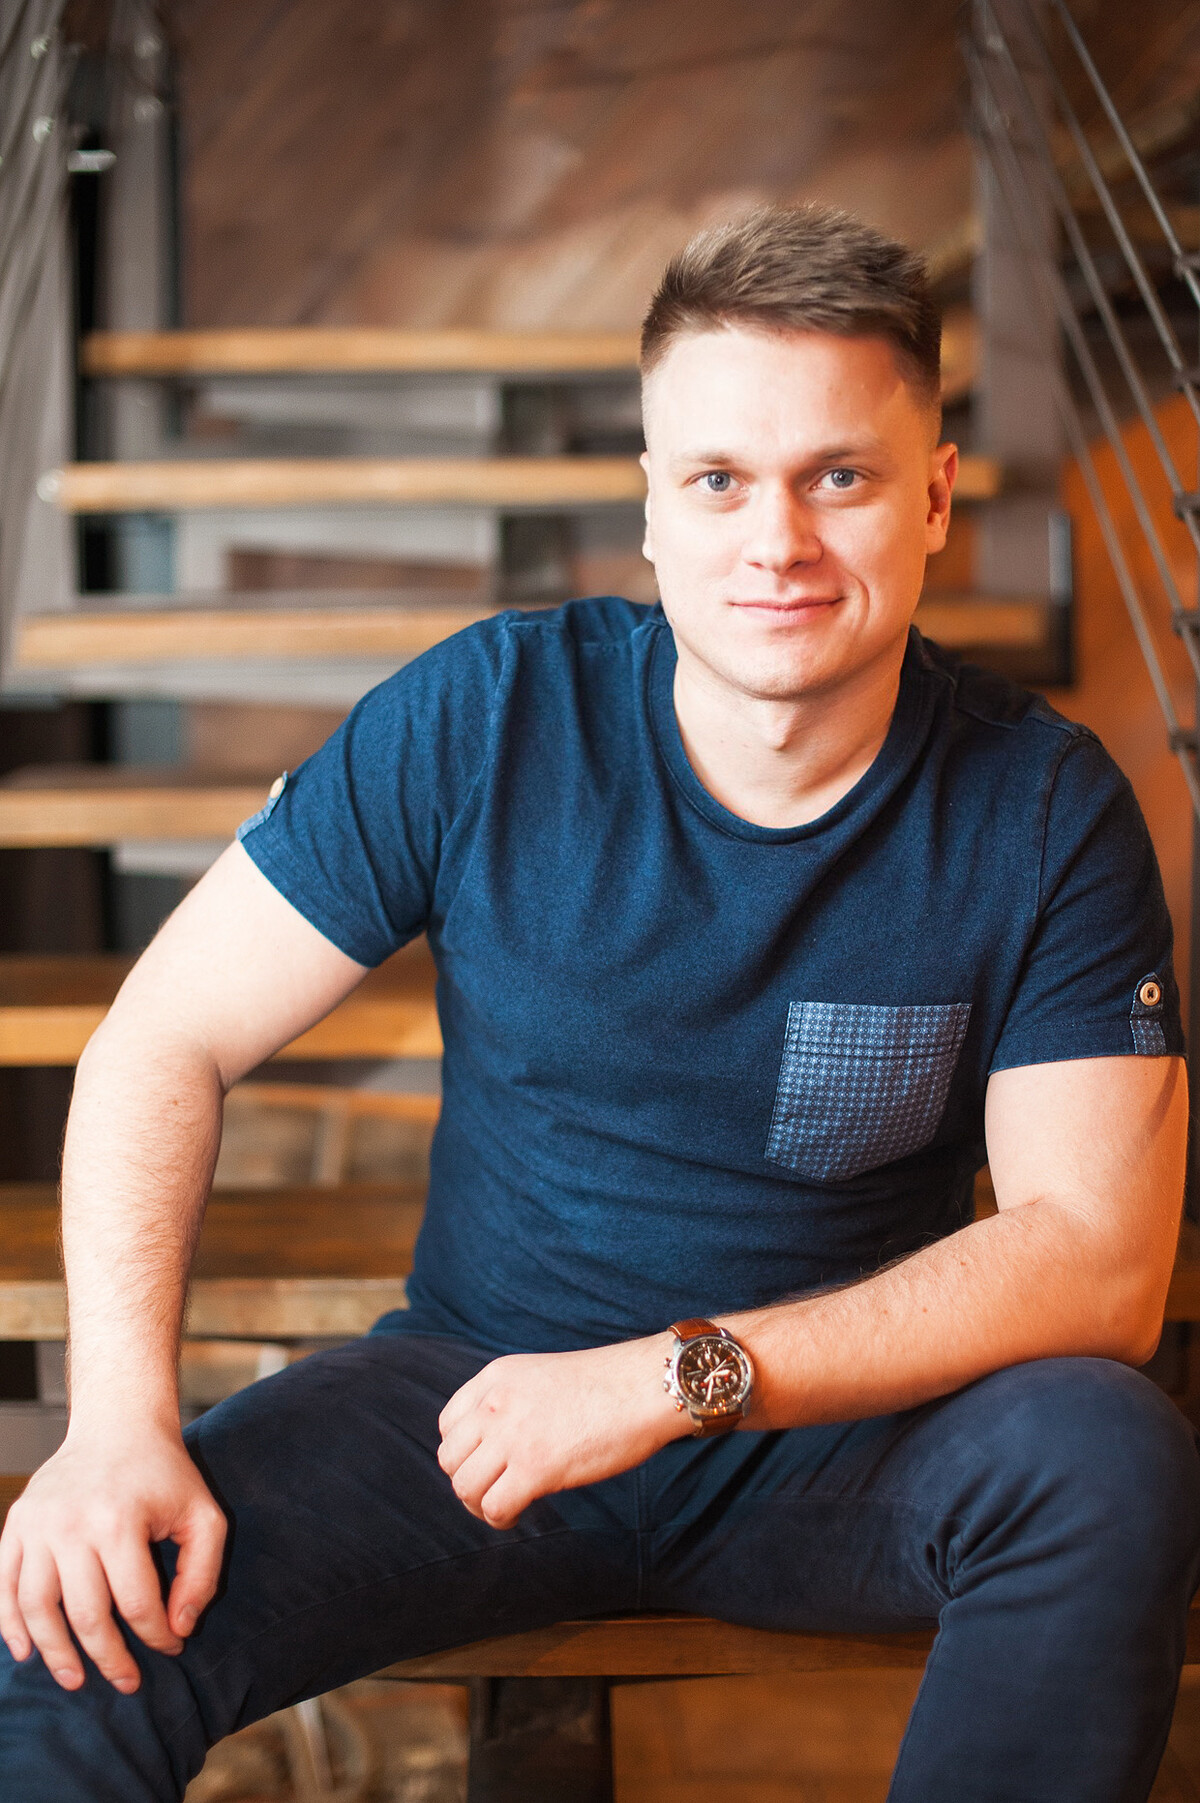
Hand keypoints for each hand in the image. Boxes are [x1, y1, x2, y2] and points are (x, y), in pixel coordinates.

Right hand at [0, 1424, 226, 1693]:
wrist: (118, 1425)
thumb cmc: (165, 1475)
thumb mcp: (203, 1515)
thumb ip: (202, 1573)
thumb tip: (179, 1628)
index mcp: (120, 1521)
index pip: (137, 1603)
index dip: (156, 1636)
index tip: (171, 1647)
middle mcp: (72, 1525)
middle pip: (86, 1614)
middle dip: (109, 1659)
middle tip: (127, 1682)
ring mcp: (38, 1525)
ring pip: (37, 1608)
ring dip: (55, 1654)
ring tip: (75, 1680)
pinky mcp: (16, 1525)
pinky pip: (4, 1586)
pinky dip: (10, 1626)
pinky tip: (27, 1653)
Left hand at [438, 1334, 687, 1528]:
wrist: (644, 1386)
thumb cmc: (607, 1386)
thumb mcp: (541, 1377)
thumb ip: (512, 1402)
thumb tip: (497, 1446)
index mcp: (496, 1377)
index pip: (448, 1425)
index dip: (463, 1453)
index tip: (486, 1465)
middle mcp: (495, 1404)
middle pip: (450, 1459)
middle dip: (467, 1482)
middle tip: (495, 1492)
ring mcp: (512, 1435)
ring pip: (464, 1487)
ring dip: (480, 1505)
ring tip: (507, 1506)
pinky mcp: (535, 1468)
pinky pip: (494, 1507)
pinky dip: (501, 1518)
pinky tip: (520, 1514)